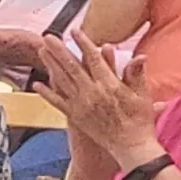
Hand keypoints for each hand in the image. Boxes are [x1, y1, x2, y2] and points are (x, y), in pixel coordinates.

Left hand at [40, 33, 159, 165]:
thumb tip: (139, 56)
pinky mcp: (76, 117)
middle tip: (47, 36)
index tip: (74, 31)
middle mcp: (92, 94)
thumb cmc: (140, 121)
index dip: (83, 44)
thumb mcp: (143, 96)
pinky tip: (37, 83)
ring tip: (41, 51)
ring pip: (62, 81)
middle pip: (72, 67)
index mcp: (110, 86)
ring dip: (50, 65)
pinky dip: (47, 93)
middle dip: (58, 50)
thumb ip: (136, 75)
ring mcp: (81, 106)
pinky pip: (58, 103)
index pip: (93, 59)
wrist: (131, 148)